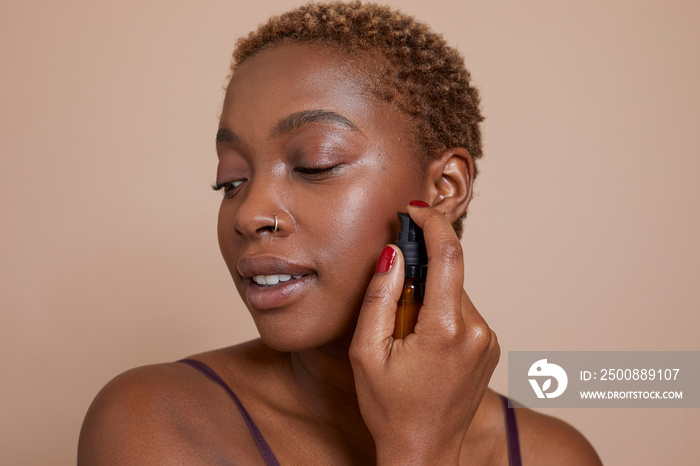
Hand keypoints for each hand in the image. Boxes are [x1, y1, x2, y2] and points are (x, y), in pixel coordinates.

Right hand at [349, 204, 499, 464]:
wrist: (425, 453)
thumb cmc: (389, 408)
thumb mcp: (366, 353)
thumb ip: (380, 296)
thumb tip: (394, 253)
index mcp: (446, 329)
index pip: (449, 255)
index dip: (432, 224)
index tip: (415, 209)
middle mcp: (477, 331)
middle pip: (448, 275)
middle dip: (419, 272)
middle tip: (392, 298)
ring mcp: (488, 341)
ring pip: (454, 294)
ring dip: (428, 298)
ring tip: (405, 336)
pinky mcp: (489, 348)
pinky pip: (462, 313)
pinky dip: (440, 314)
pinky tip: (422, 344)